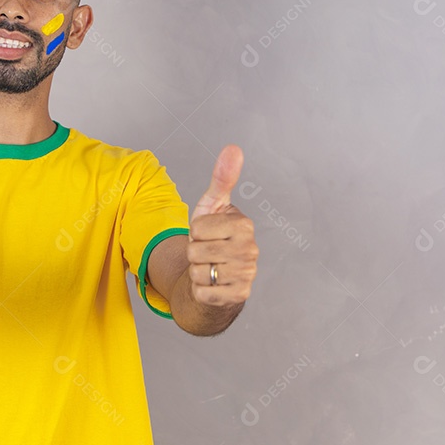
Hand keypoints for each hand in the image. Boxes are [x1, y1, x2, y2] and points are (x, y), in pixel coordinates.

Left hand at [187, 144, 257, 306]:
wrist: (217, 271)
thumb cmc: (213, 235)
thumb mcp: (212, 205)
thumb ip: (222, 178)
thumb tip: (233, 148)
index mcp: (244, 226)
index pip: (197, 228)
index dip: (195, 232)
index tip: (207, 233)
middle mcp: (250, 251)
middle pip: (195, 251)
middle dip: (194, 253)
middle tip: (206, 251)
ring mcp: (246, 275)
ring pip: (198, 273)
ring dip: (197, 271)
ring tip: (209, 266)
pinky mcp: (238, 297)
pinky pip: (202, 293)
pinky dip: (200, 290)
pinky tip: (212, 284)